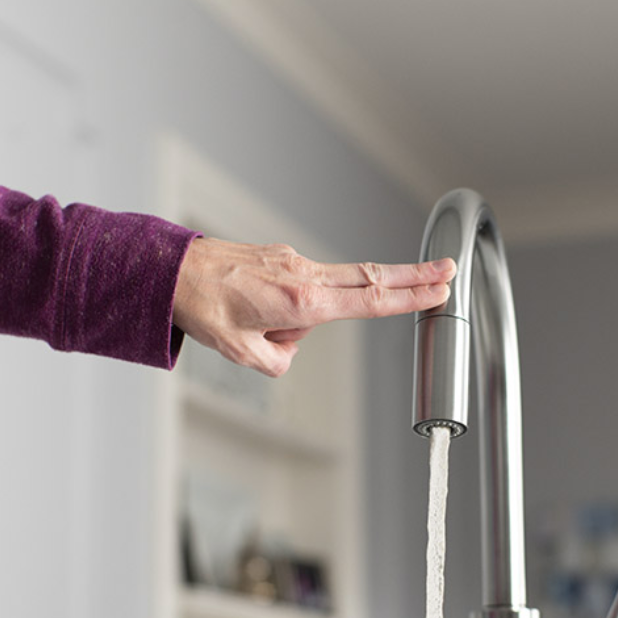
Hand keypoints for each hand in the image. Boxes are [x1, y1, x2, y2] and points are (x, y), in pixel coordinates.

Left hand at [172, 238, 454, 376]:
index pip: (370, 301)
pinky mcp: (280, 257)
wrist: (169, 272)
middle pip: (372, 278)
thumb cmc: (203, 308)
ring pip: (323, 292)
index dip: (410, 296)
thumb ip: (281, 360)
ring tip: (253, 326)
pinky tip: (250, 313)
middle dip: (412, 277)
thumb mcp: (245, 355)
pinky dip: (286, 306)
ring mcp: (293, 262)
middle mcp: (303, 276)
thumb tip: (291, 348)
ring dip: (305, 317)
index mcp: (302, 302)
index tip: (440, 288)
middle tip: (448, 270)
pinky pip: (297, 286)